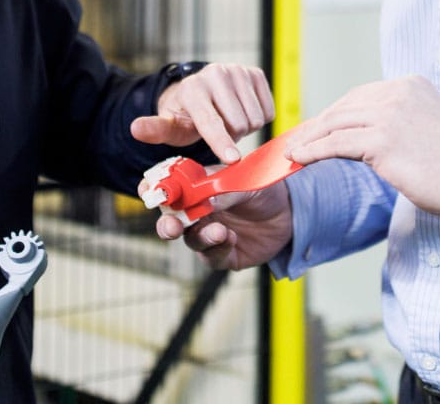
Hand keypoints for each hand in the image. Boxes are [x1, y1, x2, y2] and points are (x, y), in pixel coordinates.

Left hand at [130, 63, 274, 163]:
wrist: (202, 90)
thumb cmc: (186, 114)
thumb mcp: (170, 125)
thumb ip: (155, 129)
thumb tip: (135, 129)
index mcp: (193, 88)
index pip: (210, 121)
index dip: (221, 141)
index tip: (233, 159)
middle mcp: (215, 74)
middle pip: (239, 124)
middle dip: (232, 136)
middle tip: (220, 130)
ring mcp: (237, 70)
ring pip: (256, 118)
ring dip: (246, 127)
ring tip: (230, 120)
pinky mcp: (254, 72)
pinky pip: (268, 109)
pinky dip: (259, 117)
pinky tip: (243, 110)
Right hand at [152, 177, 293, 271]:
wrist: (291, 212)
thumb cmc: (263, 189)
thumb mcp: (245, 182)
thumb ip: (222, 191)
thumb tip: (203, 199)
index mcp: (198, 187)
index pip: (169, 187)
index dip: (155, 189)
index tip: (148, 191)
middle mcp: (199, 211)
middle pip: (171, 220)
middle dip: (167, 224)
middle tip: (172, 225)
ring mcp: (210, 233)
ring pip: (191, 240)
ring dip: (200, 237)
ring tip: (219, 231)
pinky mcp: (224, 255)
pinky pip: (212, 257)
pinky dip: (218, 248)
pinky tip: (231, 239)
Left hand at [285, 74, 439, 221]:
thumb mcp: (423, 124)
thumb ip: (393, 118)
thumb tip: (354, 132)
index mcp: (409, 84)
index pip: (359, 97)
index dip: (333, 114)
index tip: (314, 128)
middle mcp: (398, 92)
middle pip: (344, 107)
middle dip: (316, 125)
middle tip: (296, 140)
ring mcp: (390, 114)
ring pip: (336, 124)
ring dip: (309, 139)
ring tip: (293, 152)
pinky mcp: (383, 140)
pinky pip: (336, 144)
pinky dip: (313, 151)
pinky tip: (299, 159)